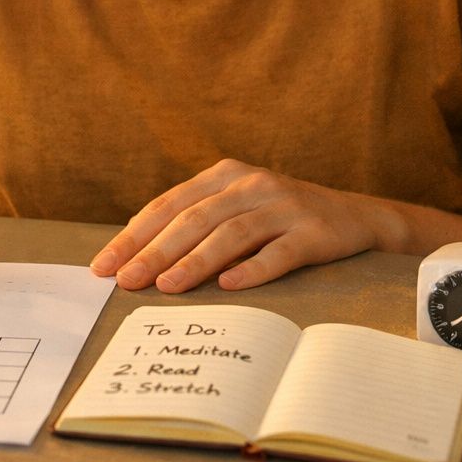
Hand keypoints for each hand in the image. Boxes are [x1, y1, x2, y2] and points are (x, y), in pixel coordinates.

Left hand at [89, 159, 386, 292]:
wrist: (357, 218)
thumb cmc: (281, 218)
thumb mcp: (235, 207)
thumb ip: (193, 219)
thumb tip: (133, 243)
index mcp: (224, 174)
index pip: (168, 205)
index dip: (133, 235)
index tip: (104, 265)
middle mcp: (252, 184)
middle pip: (194, 218)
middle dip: (154, 251)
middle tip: (126, 281)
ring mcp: (285, 205)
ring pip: (230, 234)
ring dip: (195, 261)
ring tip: (166, 286)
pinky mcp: (314, 232)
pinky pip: (279, 253)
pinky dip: (253, 269)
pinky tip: (228, 286)